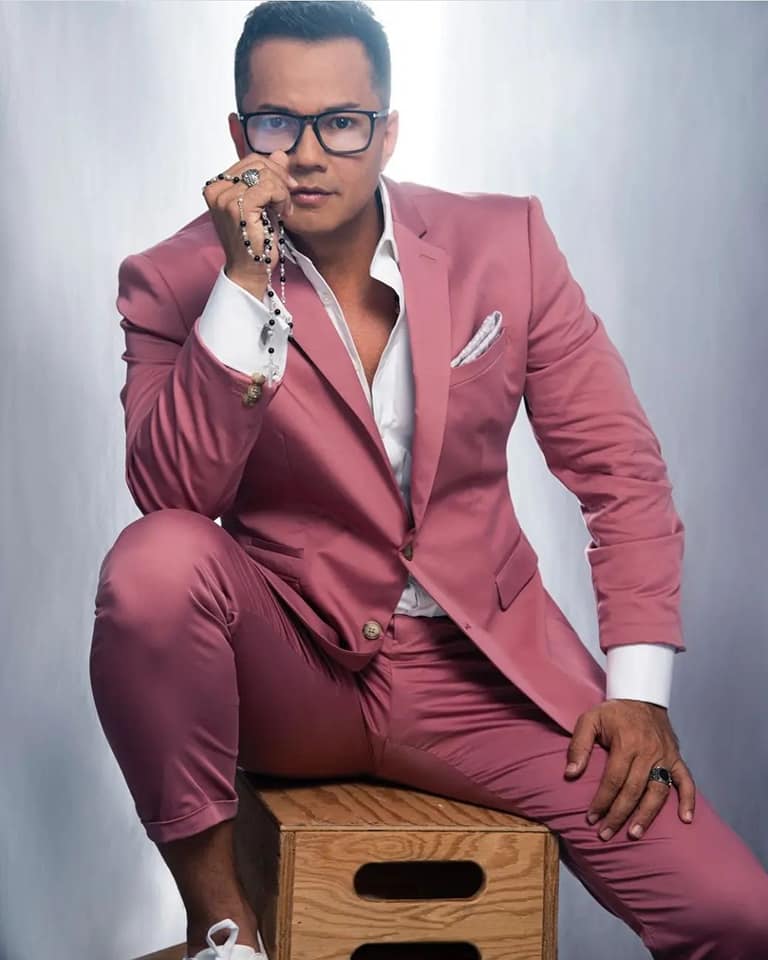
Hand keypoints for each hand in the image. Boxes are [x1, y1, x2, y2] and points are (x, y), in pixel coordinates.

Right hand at [203, 150, 297, 293]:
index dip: (274, 169)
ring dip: (282, 191)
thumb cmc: (257, 239)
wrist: (250, 269)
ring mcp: (224, 198)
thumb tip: (280, 152)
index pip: (250, 160)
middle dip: (280, 178)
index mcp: (217, 185)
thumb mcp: (264, 202)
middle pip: (258, 162)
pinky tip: (282, 213)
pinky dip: (282, 198)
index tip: (286, 188)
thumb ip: (269, 177)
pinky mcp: (238, 207)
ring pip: (266, 174)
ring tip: (283, 210)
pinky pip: (269, 187)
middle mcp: (216, 189)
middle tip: (288, 199)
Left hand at [564, 698, 695, 840]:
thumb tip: (570, 774)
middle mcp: (648, 752)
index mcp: (626, 743)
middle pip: (633, 790)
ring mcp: (665, 756)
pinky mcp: (676, 758)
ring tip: (634, 833)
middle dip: (618, 815)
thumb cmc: (613, 712)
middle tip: (606, 834)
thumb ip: (578, 746)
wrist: (641, 696)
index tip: (591, 818)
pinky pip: (686, 781)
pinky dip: (688, 800)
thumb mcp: (589, 719)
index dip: (602, 801)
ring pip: (658, 791)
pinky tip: (685, 819)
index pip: (613, 780)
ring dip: (646, 815)